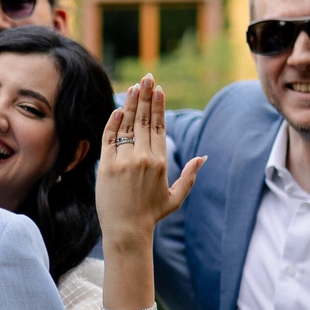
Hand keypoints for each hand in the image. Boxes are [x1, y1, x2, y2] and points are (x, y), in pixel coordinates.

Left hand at [96, 75, 203, 253]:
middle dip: (147, 96)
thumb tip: (203, 157)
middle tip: (148, 78)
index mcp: (160, 162)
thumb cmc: (150, 215)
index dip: (159, 107)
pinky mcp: (107, 166)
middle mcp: (143, 158)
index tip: (158, 91)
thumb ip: (189, 176)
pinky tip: (119, 109)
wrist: (126, 231)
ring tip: (134, 86)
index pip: (160, 127)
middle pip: (145, 120)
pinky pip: (110, 138)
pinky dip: (113, 122)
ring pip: (128, 125)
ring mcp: (124, 161)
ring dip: (132, 103)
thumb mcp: (175, 197)